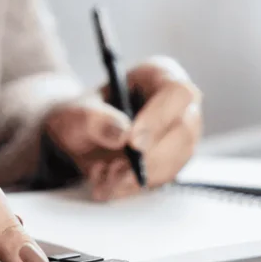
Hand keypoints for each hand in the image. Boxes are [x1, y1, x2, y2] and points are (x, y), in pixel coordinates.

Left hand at [43, 56, 202, 200]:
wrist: (80, 139)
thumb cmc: (83, 116)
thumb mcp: (76, 113)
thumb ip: (94, 119)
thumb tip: (122, 133)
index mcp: (158, 76)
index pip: (177, 93)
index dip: (159, 118)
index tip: (133, 143)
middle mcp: (178, 105)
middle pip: (184, 131)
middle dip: (149, 156)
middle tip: (115, 169)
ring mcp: (181, 135)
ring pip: (176, 160)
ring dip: (138, 174)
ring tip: (104, 173)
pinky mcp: (174, 162)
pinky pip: (163, 178)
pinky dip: (134, 185)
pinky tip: (110, 181)